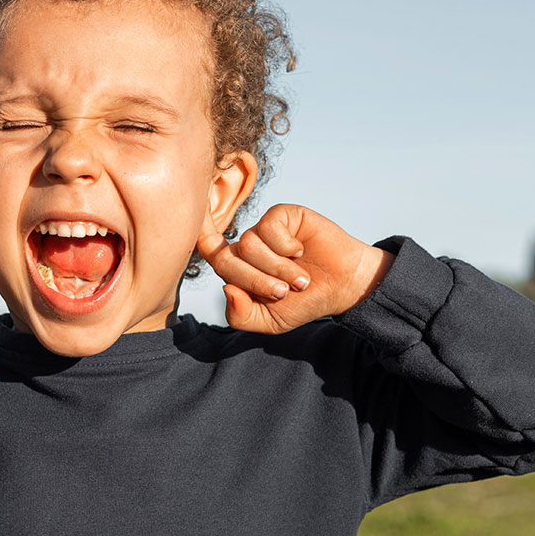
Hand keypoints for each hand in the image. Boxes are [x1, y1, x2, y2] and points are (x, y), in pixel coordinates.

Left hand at [196, 204, 393, 333]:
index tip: (192, 232)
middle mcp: (246, 247)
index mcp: (238, 268)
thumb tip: (226, 289)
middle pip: (226, 259)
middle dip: (254, 281)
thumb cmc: (304, 303)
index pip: (208, 251)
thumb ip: (241, 315)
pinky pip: (268, 228)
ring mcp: (263, 229)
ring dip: (276, 268)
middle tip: (283, 293)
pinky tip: (300, 252)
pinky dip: (285, 247)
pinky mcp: (283, 215)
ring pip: (249, 245)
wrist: (342, 287)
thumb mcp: (269, 321)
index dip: (196, 239)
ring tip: (300, 279)